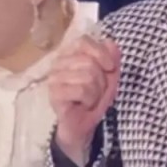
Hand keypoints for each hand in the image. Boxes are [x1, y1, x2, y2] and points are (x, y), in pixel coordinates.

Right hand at [49, 35, 120, 165]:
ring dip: (96, 92)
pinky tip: (84, 105)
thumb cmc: (93, 99)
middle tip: (95, 92)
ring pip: (88, 76)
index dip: (100, 53)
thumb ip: (112, 59)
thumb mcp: (109, 77)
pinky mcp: (54, 93)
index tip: (110, 68)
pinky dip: (90, 100)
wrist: (82, 125)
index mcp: (69, 54)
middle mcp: (58, 63)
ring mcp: (54, 78)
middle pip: (89, 62)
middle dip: (101, 80)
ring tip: (89, 99)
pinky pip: (81, 90)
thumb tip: (110, 42)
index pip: (83, 41)